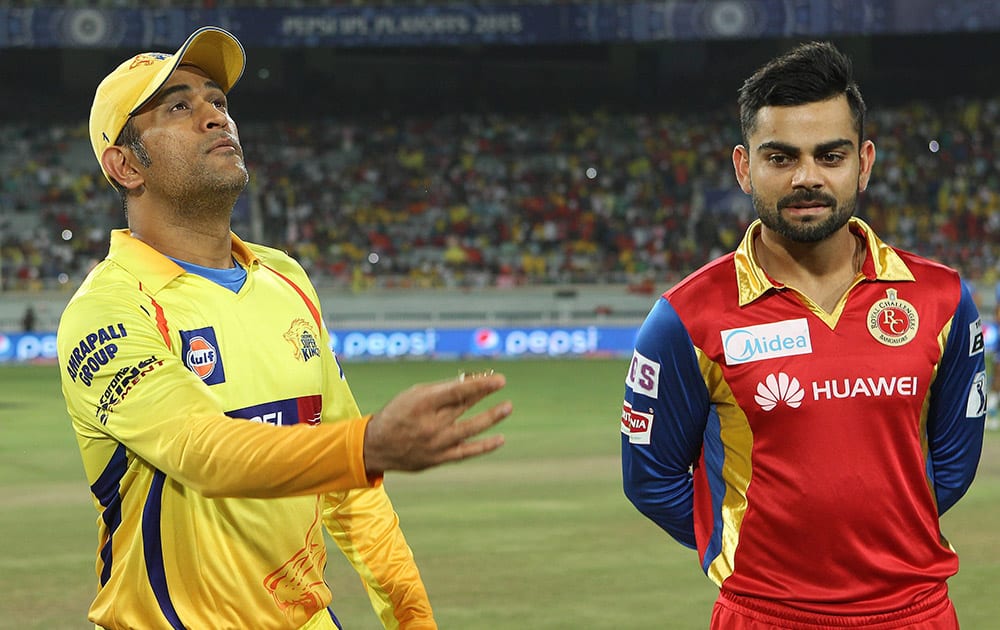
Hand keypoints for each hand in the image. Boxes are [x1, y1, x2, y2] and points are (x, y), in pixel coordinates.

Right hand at [363, 372, 511, 472]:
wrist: (376, 447)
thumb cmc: (398, 414)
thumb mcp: (413, 394)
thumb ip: (442, 389)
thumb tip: (473, 382)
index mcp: (422, 403)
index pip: (457, 392)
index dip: (480, 385)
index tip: (499, 380)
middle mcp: (430, 424)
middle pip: (463, 406)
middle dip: (484, 394)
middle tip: (502, 383)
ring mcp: (436, 443)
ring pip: (470, 429)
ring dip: (491, 417)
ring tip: (507, 407)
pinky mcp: (439, 458)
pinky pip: (466, 452)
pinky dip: (484, 446)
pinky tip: (500, 439)